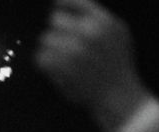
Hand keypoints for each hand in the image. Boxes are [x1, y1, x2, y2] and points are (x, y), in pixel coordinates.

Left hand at [35, 0, 149, 129]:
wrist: (117, 95)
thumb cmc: (117, 62)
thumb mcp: (118, 31)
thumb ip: (95, 14)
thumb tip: (61, 2)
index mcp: (103, 21)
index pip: (73, 2)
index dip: (60, 5)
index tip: (54, 9)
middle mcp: (88, 33)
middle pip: (54, 20)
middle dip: (56, 30)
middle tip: (62, 43)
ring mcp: (73, 51)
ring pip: (45, 39)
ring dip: (49, 48)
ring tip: (60, 58)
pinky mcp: (61, 69)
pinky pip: (40, 58)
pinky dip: (44, 63)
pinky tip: (56, 68)